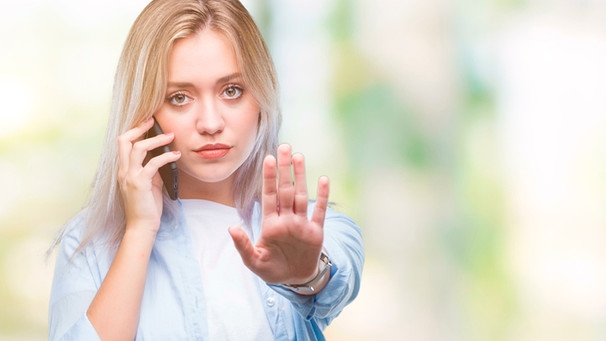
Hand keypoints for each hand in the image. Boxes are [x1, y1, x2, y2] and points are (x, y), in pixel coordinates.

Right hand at [117, 118, 180, 232]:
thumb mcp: (149, 184)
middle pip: (124, 141)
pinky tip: (176, 155)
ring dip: (156, 140)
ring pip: (138, 148)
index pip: (123, 144)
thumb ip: (152, 170)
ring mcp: (130, 177)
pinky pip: (153, 164)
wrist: (141, 226)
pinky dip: (166, 156)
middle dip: (139, 128)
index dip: (134, 131)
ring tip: (171, 136)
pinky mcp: (140, 184)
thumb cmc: (146, 207)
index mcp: (123, 170)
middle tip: (154, 121)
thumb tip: (162, 156)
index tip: (147, 122)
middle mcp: (123, 171)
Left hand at [229, 144, 329, 284]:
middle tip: (284, 147)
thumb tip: (231, 228)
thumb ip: (243, 245)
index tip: (268, 159)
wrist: (296, 280)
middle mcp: (286, 219)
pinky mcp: (316, 232)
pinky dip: (321, 196)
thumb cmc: (272, 269)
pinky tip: (323, 180)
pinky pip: (319, 211)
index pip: (269, 196)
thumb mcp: (254, 261)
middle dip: (284, 169)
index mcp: (271, 224)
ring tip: (299, 156)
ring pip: (300, 195)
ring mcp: (302, 224)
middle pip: (285, 189)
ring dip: (300, 176)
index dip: (269, 178)